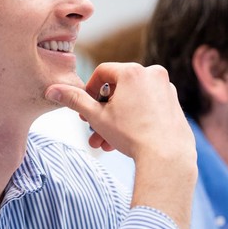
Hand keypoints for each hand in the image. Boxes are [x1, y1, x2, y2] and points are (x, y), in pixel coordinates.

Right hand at [45, 63, 196, 228]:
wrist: (167, 157)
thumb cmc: (132, 134)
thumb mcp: (97, 117)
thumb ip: (75, 100)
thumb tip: (52, 90)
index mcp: (133, 71)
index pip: (102, 72)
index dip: (90, 90)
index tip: (86, 109)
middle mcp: (153, 74)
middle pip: (118, 88)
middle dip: (102, 112)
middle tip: (93, 129)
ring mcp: (166, 89)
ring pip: (133, 100)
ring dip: (116, 120)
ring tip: (106, 143)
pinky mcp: (174, 104)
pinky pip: (148, 107)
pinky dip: (135, 119)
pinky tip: (126, 141)